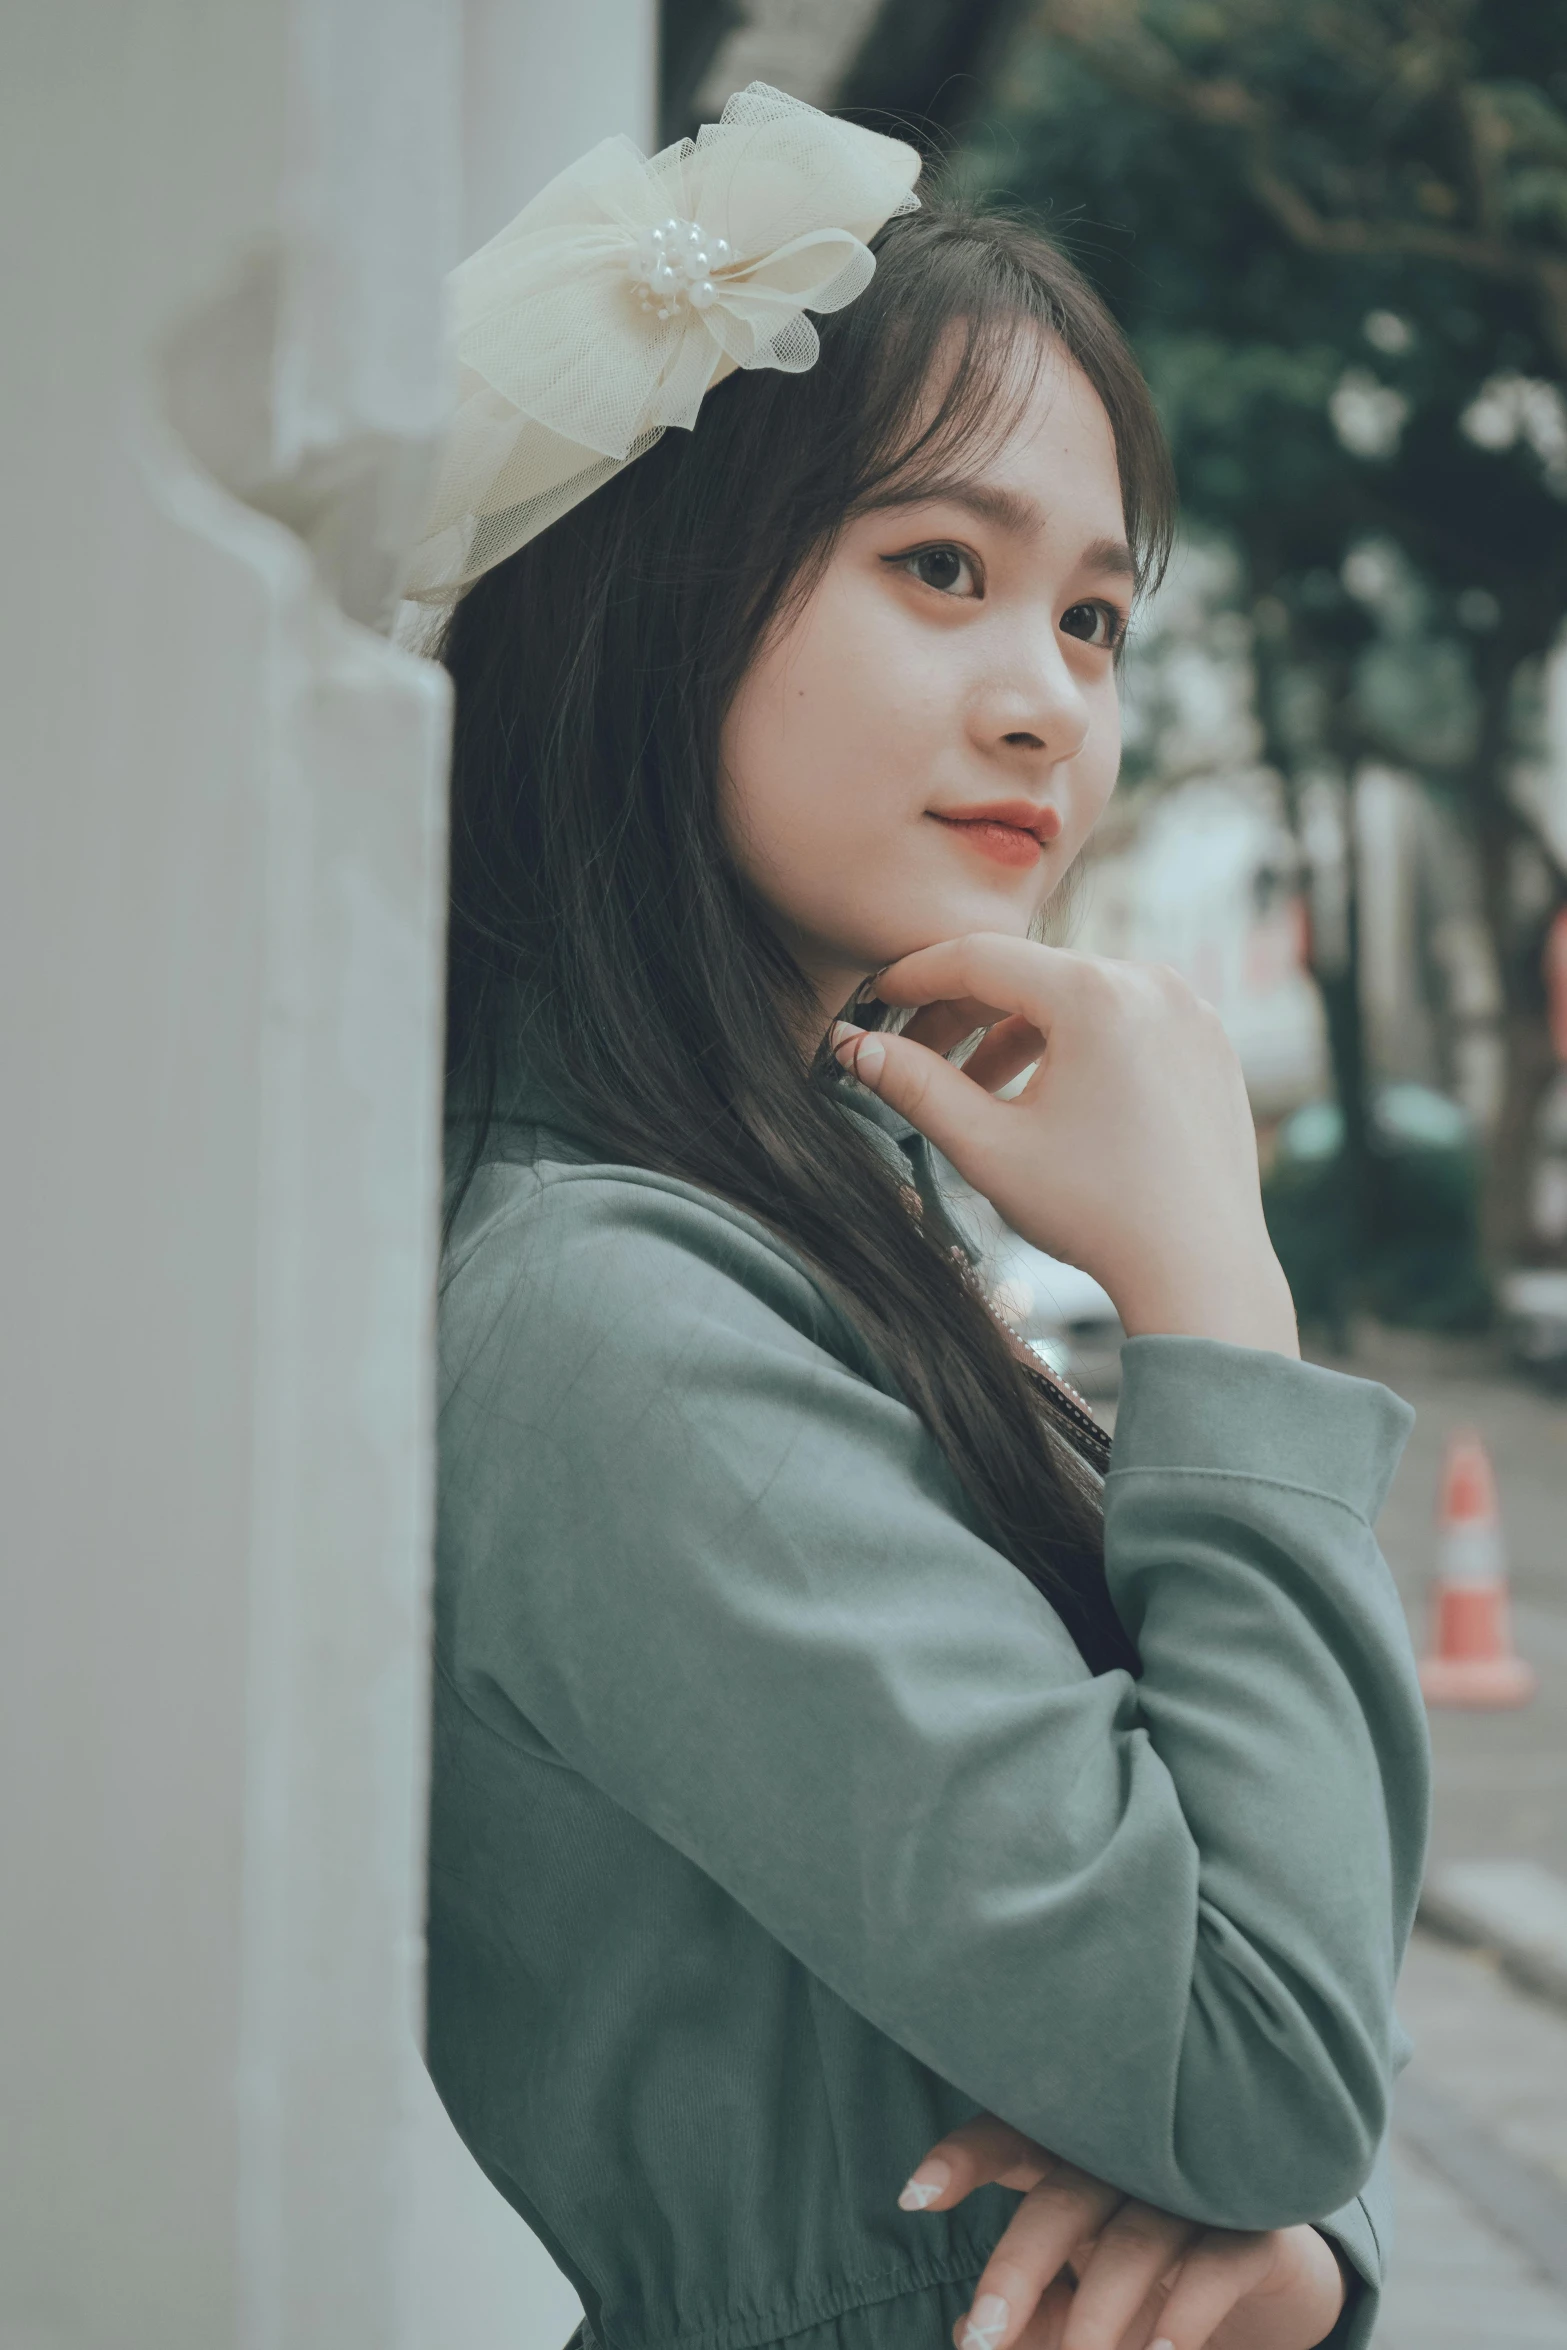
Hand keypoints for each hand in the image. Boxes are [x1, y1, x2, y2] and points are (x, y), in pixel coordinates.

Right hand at [832, 934, 1298, 1356]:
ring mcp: (1189, 1009)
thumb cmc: (1097, 1214)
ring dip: (1019, 1034)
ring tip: (979, 1092)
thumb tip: (853, 1046)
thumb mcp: (989, 1147)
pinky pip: (1125, 1019)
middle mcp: (1151, 982)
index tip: (875, 998)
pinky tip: (1047, 1098)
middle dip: (966, 1013)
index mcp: (1095, 994)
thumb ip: (914, 1085)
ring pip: (1077, 997)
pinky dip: (1076, 1044)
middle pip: (1030, 975)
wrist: (1201, 1270)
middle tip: (916, 1057)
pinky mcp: (1209, 1041)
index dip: (915, 976)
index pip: (980, 958)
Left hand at [898, 2115, 1346, 2349]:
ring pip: (1134, 2240)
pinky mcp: (1253, 2234)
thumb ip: (1028, 2312)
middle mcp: (1129, 2164)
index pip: (1013, 2138)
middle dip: (1019, 2268)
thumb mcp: (1077, 2292)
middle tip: (985, 2338)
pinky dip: (1184, 2314)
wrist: (1264, 2279)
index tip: (915, 2195)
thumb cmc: (1140, 2272)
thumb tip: (964, 2336)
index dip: (966, 2157)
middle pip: (1064, 2197)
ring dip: (1098, 2314)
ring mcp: (1194, 2194)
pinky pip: (1215, 2266)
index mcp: (1074, 2158)